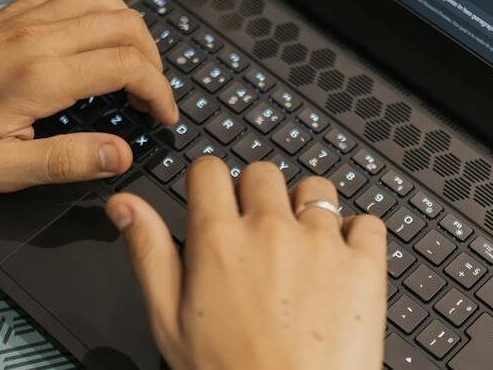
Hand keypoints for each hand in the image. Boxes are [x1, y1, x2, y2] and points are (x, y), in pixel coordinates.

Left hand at [0, 0, 176, 191]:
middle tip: (151, 95)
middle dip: (153, 59)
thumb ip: (63, 161)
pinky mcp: (10, 10)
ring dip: (130, 28)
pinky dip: (94, 2)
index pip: (126, 64)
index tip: (162, 114)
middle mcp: (35, 38)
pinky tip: (91, 30)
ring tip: (131, 63)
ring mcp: (22, 18)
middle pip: (125, 25)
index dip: (159, 90)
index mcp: (38, 78)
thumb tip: (117, 154)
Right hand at [108, 158, 386, 369]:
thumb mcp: (169, 322)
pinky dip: (356, 237)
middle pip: (263, 173)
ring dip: (307, 210)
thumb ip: (149, 253)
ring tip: (302, 250)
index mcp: (218, 240)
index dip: (209, 183)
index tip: (215, 200)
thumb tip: (125, 205)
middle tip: (257, 237)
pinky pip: (367, 222)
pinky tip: (341, 266)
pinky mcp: (364, 265)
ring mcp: (321, 243)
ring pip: (315, 189)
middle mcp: (270, 230)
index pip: (210, 170)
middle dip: (256, 196)